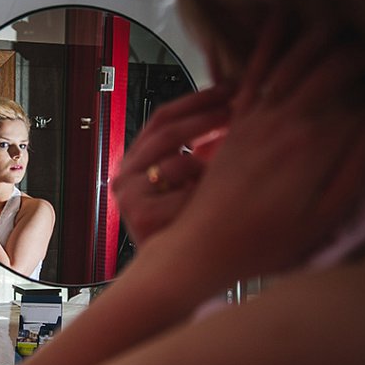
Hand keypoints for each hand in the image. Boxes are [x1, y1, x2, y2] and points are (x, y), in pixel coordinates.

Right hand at [112, 84, 232, 244]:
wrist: (171, 275)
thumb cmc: (184, 226)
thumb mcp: (188, 181)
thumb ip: (198, 149)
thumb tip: (233, 110)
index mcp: (135, 161)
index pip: (162, 118)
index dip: (197, 100)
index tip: (229, 88)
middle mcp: (126, 176)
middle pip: (166, 133)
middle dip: (207, 117)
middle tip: (239, 109)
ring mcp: (131, 198)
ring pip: (177, 162)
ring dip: (210, 161)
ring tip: (236, 158)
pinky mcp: (143, 218)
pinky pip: (185, 195)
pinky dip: (206, 194)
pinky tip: (222, 195)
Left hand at [170, 20, 364, 279]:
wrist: (202, 246)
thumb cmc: (266, 242)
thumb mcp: (326, 215)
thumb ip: (363, 163)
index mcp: (315, 142)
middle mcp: (286, 119)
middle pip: (336, 65)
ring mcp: (257, 116)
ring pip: (297, 58)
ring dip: (327, 33)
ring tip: (355, 13)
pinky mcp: (238, 121)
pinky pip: (255, 71)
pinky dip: (269, 41)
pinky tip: (281, 15)